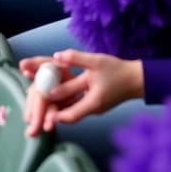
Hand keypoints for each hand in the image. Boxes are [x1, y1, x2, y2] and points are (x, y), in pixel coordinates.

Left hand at [21, 49, 143, 134]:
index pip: (70, 114)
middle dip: (50, 112)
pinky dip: (65, 102)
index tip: (39, 112)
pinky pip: (76, 105)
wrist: (136, 80)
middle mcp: (91, 109)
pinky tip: (54, 95)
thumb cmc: (117, 70)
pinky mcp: (94, 104)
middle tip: (34, 111)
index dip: (53, 114)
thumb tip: (55, 56)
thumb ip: (76, 58)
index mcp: (92, 102)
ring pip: (70, 110)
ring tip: (39, 104)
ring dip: (56, 107)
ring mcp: (92, 108)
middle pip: (67, 113)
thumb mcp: (96, 61)